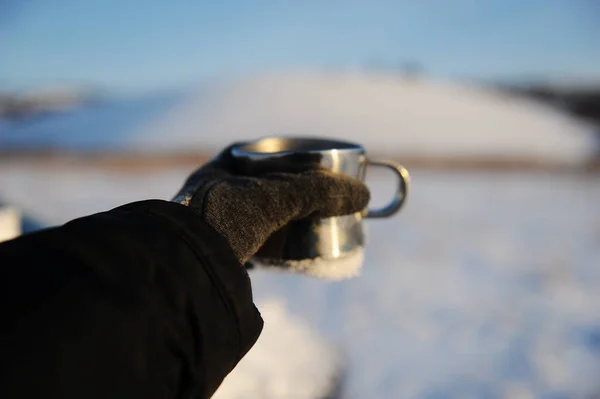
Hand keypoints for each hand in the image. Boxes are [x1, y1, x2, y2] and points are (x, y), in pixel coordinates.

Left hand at [173, 143, 369, 263]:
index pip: (269, 153)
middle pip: (263, 184)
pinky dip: (265, 244)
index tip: (320, 169)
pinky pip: (245, 240)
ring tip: (304, 229)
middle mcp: (215, 186)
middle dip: (289, 193)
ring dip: (278, 221)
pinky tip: (278, 253)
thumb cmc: (224, 216)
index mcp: (225, 162)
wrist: (180, 261)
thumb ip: (319, 192)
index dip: (297, 159)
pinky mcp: (212, 248)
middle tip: (317, 204)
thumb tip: (362, 194)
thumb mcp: (275, 197)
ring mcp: (210, 218)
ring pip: (254, 214)